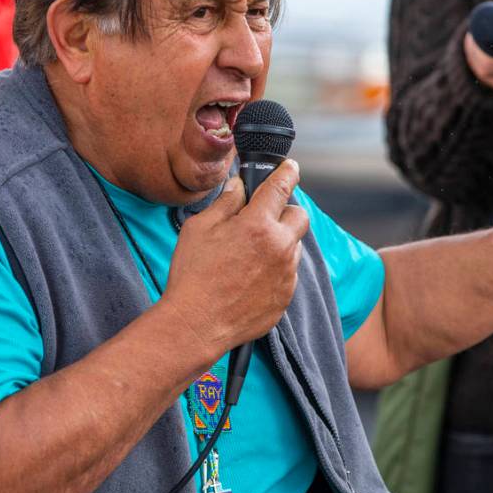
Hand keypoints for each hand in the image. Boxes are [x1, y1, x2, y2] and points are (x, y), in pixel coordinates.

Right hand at [161, 161, 309, 356]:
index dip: (287, 172)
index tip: (291, 168)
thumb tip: (239, 188)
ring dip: (280, 242)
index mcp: (258, 225)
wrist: (196, 324)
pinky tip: (250, 277)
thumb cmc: (193, 275)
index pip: (281, 187)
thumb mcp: (200, 228)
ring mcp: (286, 275)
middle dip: (285, 211)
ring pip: (294, 247)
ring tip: (250, 254)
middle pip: (299, 216)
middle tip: (264, 217)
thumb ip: (225, 203)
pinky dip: (275, 269)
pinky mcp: (284, 297)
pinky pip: (288, 274)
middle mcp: (280, 247)